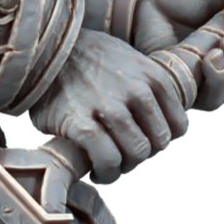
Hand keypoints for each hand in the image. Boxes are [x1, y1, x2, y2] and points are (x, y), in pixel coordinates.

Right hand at [28, 29, 188, 183]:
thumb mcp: (130, 61)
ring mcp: (108, 107)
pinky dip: (106, 173)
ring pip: (136, 154)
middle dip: (141, 156)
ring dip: (123, 167)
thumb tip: (162, 122)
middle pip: (158, 144)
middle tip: (121, 155)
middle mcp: (136, 90)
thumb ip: (149, 87)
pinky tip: (96, 171)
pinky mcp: (80, 123)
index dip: (159, 141)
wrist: (46, 50)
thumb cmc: (89, 62)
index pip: (178, 127)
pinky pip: (107, 160)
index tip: (141, 141)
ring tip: (108, 166)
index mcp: (152, 77)